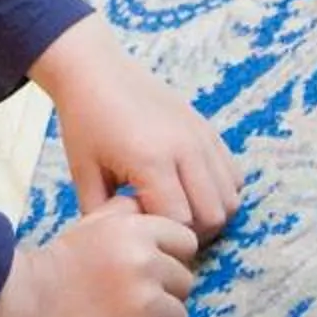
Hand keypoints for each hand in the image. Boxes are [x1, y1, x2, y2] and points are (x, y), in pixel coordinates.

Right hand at [0, 203, 198, 316]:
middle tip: (126, 297)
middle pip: (184, 283)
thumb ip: (125, 212)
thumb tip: (151, 207)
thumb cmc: (54, 265)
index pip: (186, 242)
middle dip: (162, 291)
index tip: (146, 268)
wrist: (19, 307)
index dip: (169, 256)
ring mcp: (146, 307)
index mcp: (137, 231)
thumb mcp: (90, 223)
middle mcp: (147, 265)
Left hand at [30, 17, 243, 241]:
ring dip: (210, 214)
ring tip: (177, 209)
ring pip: (231, 199)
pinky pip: (233, 175)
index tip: (143, 231)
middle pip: (214, 216)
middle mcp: (185, 148)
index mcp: (150, 159)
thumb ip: (102, 215)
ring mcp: (201, 137)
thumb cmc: (85, 121)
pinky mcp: (208, 129)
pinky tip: (189, 189)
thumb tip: (123, 245)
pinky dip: (219, 192)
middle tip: (162, 226)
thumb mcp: (83, 172)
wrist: (96, 71)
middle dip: (192, 232)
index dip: (164, 236)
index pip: (180, 223)